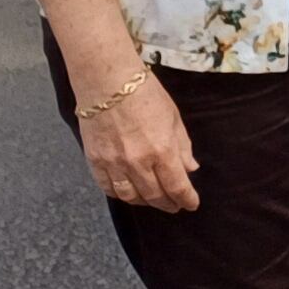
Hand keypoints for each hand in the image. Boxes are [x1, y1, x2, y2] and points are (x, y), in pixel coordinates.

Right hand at [78, 74, 201, 212]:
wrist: (107, 82)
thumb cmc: (146, 94)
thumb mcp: (173, 117)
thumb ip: (182, 146)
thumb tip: (190, 169)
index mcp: (162, 150)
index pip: (177, 186)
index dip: (187, 199)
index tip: (192, 204)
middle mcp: (138, 162)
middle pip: (154, 195)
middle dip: (167, 204)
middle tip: (174, 205)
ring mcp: (114, 164)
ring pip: (130, 197)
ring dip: (144, 202)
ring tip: (153, 200)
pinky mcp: (96, 161)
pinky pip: (108, 188)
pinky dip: (120, 195)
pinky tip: (128, 193)